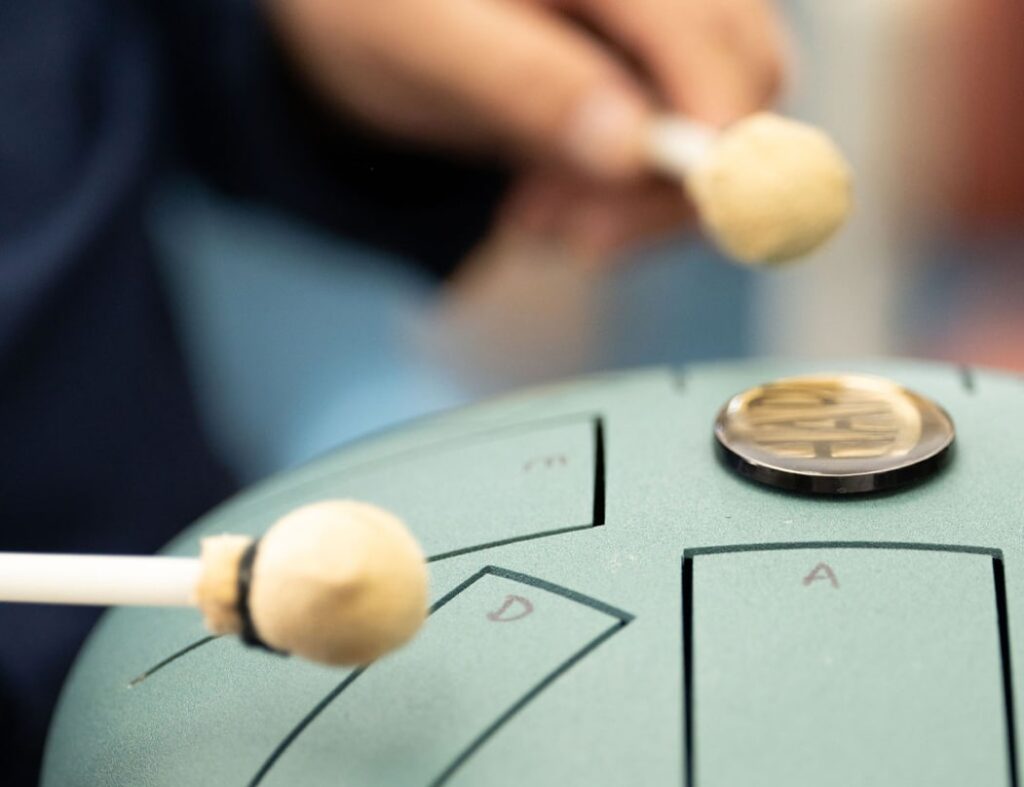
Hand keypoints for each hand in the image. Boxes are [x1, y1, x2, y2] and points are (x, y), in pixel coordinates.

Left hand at [269, 0, 788, 261]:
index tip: (670, 224)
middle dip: (667, 185)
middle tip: (569, 235)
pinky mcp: (651, 70)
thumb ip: (529, 85)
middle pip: (744, 86)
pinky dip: (624, 195)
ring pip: (721, 130)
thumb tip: (631, 151)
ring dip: (638, 201)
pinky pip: (680, 148)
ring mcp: (666, 23)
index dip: (717, 145)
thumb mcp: (431, 42)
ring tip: (534, 216)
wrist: (366, 15)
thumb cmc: (379, 6)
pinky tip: (551, 199)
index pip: (716, 40)